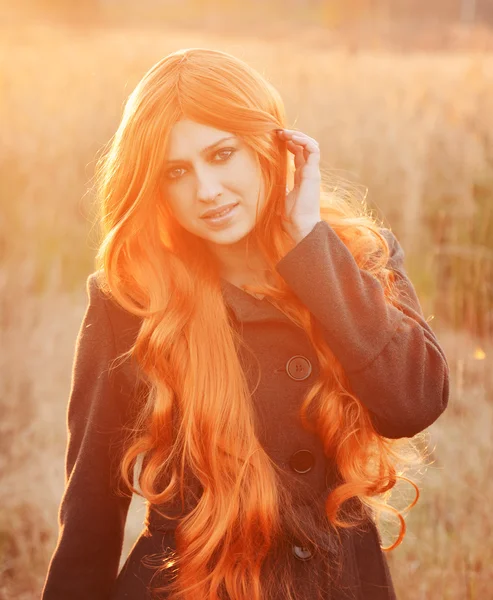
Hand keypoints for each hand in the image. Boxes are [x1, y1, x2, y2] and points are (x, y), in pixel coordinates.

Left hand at [276, 128, 321, 242]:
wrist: (300, 226)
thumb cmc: (289, 217)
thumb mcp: (278, 196)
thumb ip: (276, 186)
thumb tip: (263, 181)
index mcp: (301, 177)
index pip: (298, 154)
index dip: (289, 143)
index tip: (276, 139)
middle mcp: (308, 172)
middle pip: (304, 146)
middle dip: (292, 136)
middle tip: (278, 132)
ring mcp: (312, 171)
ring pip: (310, 145)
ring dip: (298, 136)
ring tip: (285, 133)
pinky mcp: (314, 172)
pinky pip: (313, 149)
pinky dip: (304, 141)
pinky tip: (292, 138)